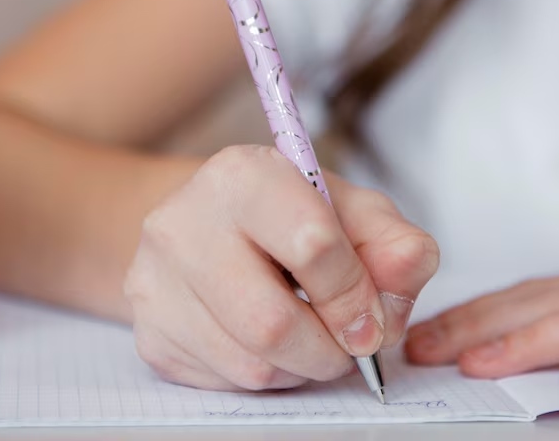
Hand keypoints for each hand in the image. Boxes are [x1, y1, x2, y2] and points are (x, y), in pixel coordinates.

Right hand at [124, 145, 438, 391]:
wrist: (212, 225)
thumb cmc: (289, 217)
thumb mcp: (351, 211)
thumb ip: (393, 240)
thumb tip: (409, 268)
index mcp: (242, 176)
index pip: (312, 244)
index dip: (356, 295)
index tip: (372, 317)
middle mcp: (183, 221)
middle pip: (272, 323)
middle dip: (328, 350)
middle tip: (348, 345)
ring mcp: (154, 280)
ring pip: (248, 364)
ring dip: (300, 368)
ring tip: (311, 339)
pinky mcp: (149, 331)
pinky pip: (223, 383)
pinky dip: (266, 377)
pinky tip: (271, 344)